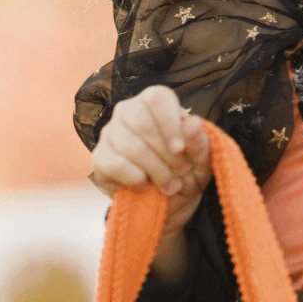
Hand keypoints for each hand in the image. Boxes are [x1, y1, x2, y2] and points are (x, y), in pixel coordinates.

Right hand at [91, 85, 213, 237]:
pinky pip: (114, 164)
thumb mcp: (202, 159)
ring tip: (170, 184)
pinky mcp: (100, 157)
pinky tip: (146, 185)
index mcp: (155, 102)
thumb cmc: (187, 172)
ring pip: (130, 146)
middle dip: (165, 153)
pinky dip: (135, 179)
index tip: (180, 149)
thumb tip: (192, 123)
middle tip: (181, 171)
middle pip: (142, 123)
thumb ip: (199, 141)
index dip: (170, 124)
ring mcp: (110, 133)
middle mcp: (127, 111)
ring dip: (155, 170)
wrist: (169, 203)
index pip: (156, 98)